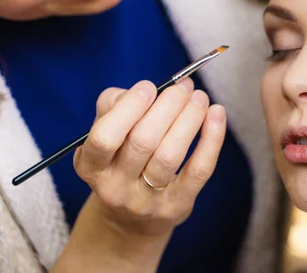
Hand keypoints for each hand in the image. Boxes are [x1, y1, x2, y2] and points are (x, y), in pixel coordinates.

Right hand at [73, 79, 225, 236]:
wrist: (130, 220)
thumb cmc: (120, 161)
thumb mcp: (104, 136)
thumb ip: (114, 106)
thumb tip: (146, 90)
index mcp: (89, 165)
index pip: (105, 136)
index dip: (130, 107)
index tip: (150, 86)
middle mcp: (114, 187)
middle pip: (142, 141)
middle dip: (168, 105)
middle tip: (183, 87)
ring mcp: (146, 200)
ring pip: (170, 154)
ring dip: (190, 117)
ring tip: (200, 97)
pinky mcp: (177, 205)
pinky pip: (198, 169)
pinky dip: (211, 138)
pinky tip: (217, 113)